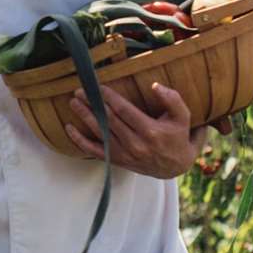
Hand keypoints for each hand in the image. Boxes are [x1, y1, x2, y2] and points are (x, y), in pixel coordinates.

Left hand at [64, 82, 229, 177]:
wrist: (175, 167)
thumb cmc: (178, 137)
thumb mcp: (183, 117)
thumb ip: (172, 100)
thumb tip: (155, 85)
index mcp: (150, 131)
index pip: (124, 110)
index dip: (109, 97)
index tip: (98, 86)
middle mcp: (135, 144)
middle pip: (108, 120)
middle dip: (93, 104)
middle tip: (80, 91)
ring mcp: (125, 154)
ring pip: (100, 134)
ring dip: (85, 117)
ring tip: (74, 103)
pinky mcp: (118, 161)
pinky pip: (95, 151)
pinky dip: (80, 141)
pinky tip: (69, 129)